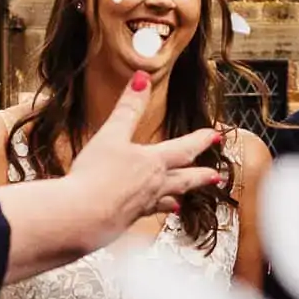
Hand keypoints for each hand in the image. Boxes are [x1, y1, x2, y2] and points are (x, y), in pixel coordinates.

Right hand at [61, 71, 223, 251]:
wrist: (83, 216)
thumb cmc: (96, 176)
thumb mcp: (111, 134)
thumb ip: (128, 108)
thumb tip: (141, 78)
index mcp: (153, 162)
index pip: (184, 148)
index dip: (200, 140)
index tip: (215, 136)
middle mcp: (154, 185)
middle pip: (184, 179)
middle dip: (200, 176)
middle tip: (216, 176)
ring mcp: (143, 204)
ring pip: (169, 197)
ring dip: (180, 194)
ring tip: (186, 199)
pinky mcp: (128, 219)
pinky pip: (149, 212)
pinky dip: (157, 210)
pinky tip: (154, 210)